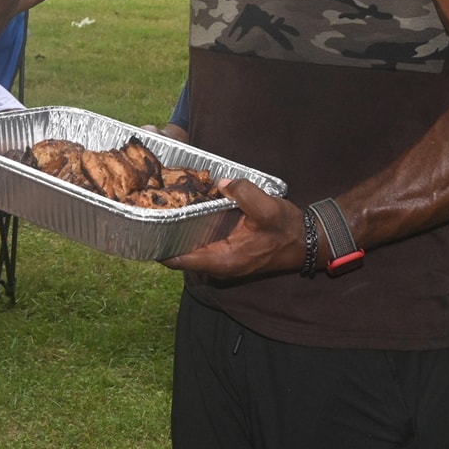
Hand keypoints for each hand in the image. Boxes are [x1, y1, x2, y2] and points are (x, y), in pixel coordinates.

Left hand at [162, 180, 303, 277]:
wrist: (305, 242)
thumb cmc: (287, 230)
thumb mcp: (269, 209)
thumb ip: (245, 194)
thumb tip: (223, 182)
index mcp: (223, 260)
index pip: (180, 260)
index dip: (159, 246)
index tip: (144, 227)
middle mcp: (218, 265)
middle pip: (179, 254)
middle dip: (163, 234)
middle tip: (148, 210)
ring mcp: (221, 260)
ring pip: (189, 248)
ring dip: (176, 231)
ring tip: (160, 207)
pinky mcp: (225, 252)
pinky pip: (200, 243)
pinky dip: (190, 229)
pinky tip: (184, 209)